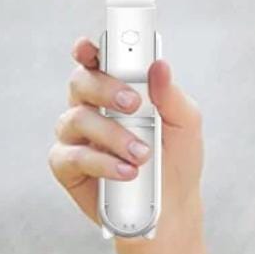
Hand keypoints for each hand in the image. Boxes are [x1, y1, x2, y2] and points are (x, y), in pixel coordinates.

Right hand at [48, 37, 204, 238]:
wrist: (173, 207)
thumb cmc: (178, 158)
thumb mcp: (186, 124)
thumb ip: (171, 95)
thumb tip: (159, 65)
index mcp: (119, 90)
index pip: (98, 61)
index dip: (89, 50)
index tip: (90, 46)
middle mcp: (93, 108)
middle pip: (80, 82)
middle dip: (104, 88)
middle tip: (133, 104)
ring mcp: (77, 137)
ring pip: (76, 119)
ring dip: (113, 135)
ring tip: (143, 154)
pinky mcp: (68, 167)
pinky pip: (73, 156)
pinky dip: (102, 163)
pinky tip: (126, 172)